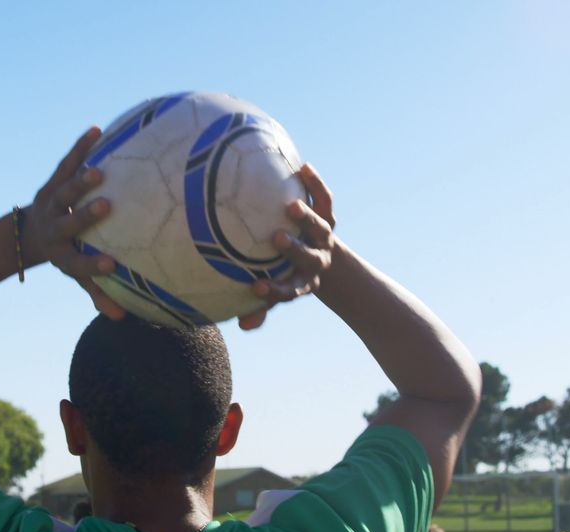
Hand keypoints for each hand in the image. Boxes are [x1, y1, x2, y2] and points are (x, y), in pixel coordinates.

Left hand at [25, 127, 126, 319]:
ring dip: (80, 181)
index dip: (93, 267)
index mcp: (62, 254)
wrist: (30, 232)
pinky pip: (66, 162)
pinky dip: (80, 147)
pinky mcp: (53, 181)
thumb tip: (123, 319)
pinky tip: (97, 129)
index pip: (77, 264)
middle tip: (106, 206)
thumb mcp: (77, 275)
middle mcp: (55, 228)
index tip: (113, 265)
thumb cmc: (66, 254)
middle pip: (68, 224)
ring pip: (64, 191)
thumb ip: (98, 294)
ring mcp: (52, 202)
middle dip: (84, 216)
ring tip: (99, 170)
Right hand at [238, 163, 336, 329]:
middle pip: (310, 256)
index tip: (256, 288)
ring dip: (307, 217)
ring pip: (321, 226)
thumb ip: (261, 306)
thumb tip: (242, 326)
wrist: (320, 254)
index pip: (290, 289)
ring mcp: (324, 235)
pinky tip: (302, 168)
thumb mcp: (277, 288)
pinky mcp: (327, 213)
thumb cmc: (286, 272)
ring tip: (291, 205)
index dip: (275, 291)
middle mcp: (317, 258)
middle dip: (295, 249)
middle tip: (277, 238)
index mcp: (304, 280)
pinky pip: (324, 198)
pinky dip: (316, 184)